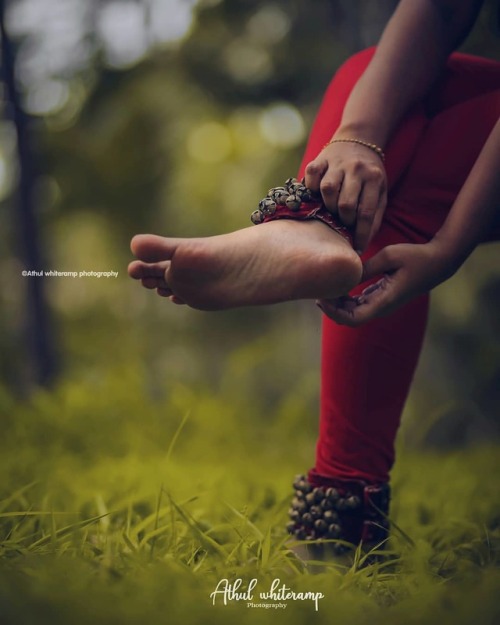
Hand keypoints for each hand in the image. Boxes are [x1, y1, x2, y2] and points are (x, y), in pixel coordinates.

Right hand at [304, 141, 386, 252]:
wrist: (359, 141)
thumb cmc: (369, 176)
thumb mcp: (380, 192)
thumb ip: (374, 216)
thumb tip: (363, 242)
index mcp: (374, 178)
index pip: (366, 213)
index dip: (360, 234)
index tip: (357, 249)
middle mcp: (356, 169)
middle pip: (345, 203)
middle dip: (343, 220)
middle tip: (343, 223)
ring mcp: (337, 163)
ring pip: (327, 189)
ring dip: (327, 205)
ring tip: (331, 209)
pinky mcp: (320, 159)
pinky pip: (311, 175)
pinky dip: (311, 188)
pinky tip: (317, 194)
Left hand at [317, 240, 457, 325]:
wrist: (438, 261)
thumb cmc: (416, 256)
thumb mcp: (389, 256)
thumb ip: (366, 267)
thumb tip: (344, 272)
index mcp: (384, 302)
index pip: (353, 319)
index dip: (333, 312)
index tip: (322, 297)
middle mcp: (382, 307)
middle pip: (349, 318)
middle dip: (331, 308)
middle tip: (317, 289)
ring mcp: (381, 304)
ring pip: (352, 312)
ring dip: (337, 303)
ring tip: (323, 286)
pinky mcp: (381, 297)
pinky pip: (358, 303)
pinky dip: (345, 297)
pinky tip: (336, 284)